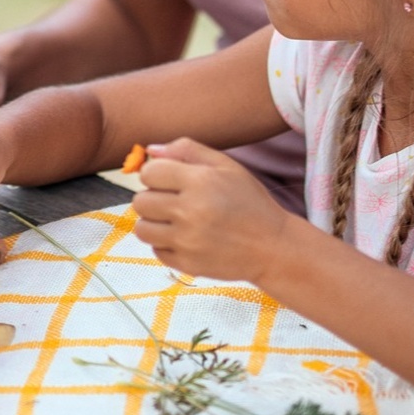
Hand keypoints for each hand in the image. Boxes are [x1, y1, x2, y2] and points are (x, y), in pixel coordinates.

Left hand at [130, 139, 292, 283]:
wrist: (274, 247)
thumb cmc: (250, 202)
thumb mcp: (226, 166)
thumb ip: (187, 150)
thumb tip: (150, 150)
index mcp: (199, 182)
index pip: (148, 174)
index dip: (155, 175)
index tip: (168, 181)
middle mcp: (190, 212)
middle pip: (140, 202)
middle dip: (152, 199)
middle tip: (172, 202)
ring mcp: (188, 241)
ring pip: (142, 229)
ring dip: (154, 223)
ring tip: (174, 221)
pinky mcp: (188, 264)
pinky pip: (156, 251)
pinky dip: (165, 244)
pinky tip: (185, 238)